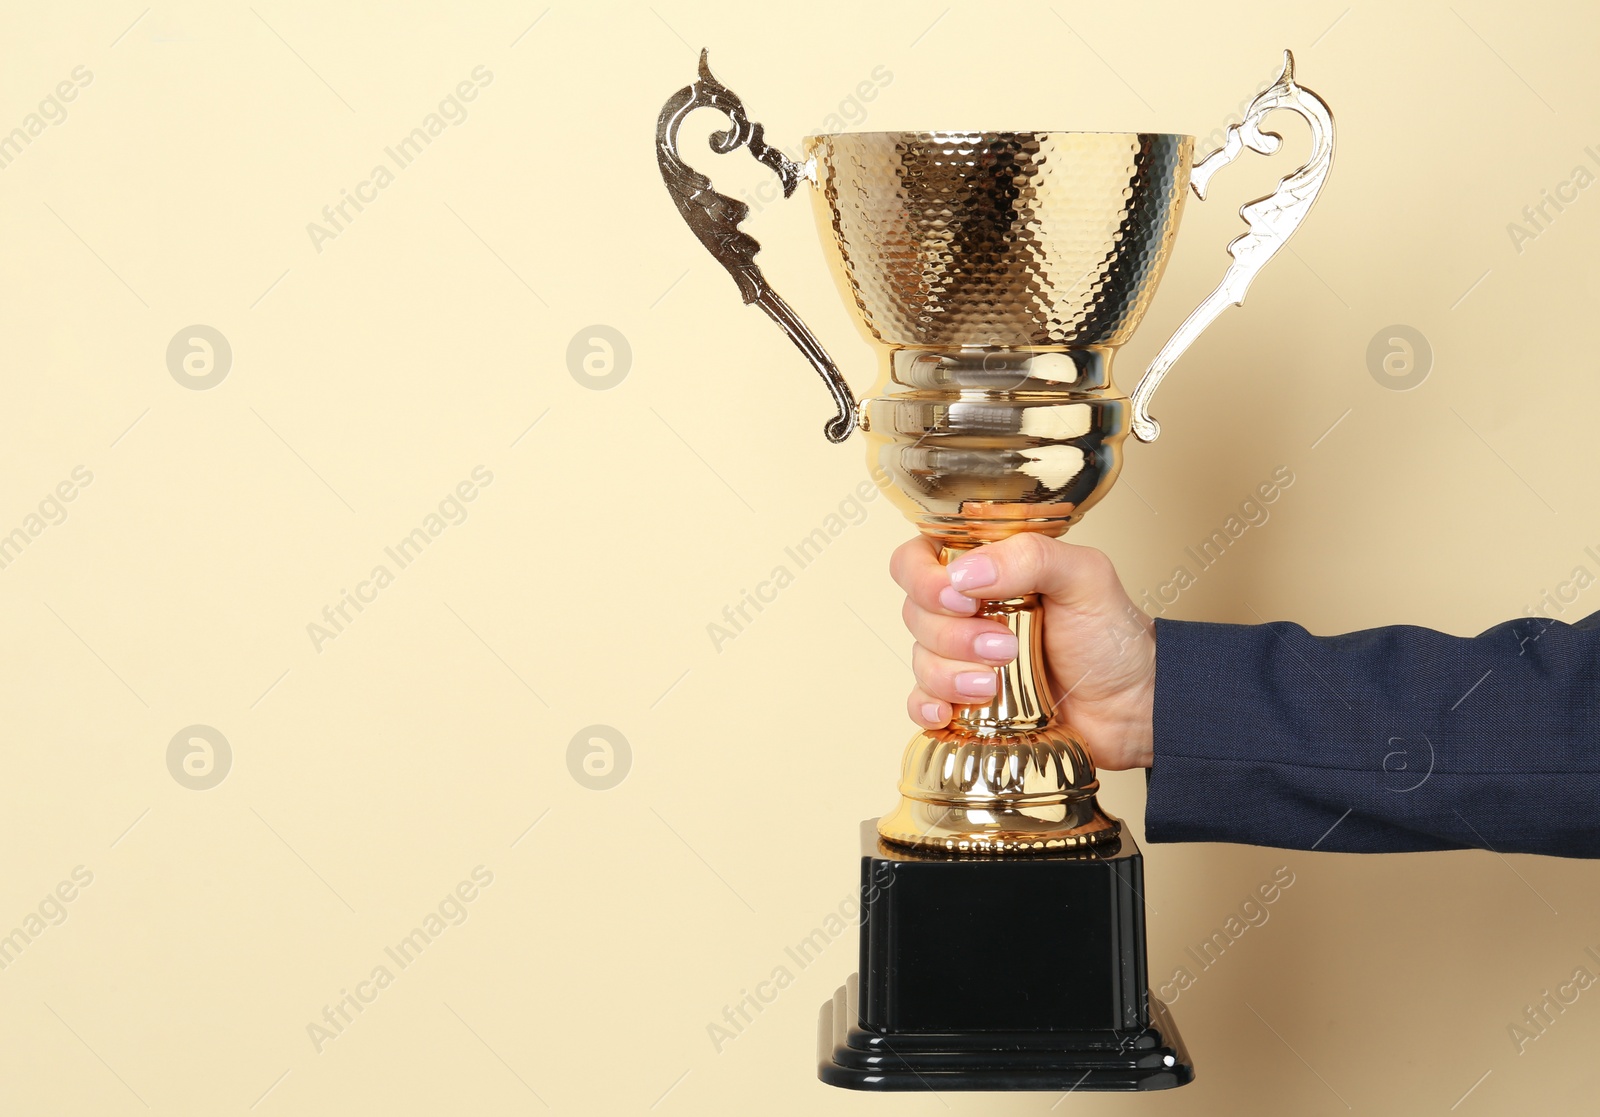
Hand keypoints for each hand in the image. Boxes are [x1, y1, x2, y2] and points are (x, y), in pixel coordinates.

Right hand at [889, 533, 1156, 770]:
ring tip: (995, 684)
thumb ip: (1029, 556)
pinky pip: (920, 702)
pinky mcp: (964, 704)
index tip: (962, 599)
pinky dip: (928, 706)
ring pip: (919, 660)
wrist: (1134, 707)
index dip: (924, 579)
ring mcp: (962, 659)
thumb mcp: (1085, 577)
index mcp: (987, 570)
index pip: (917, 559)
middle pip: (914, 613)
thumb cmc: (1113, 637)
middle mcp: (966, 612)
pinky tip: (951, 711)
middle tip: (1005, 647)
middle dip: (953, 635)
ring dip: (951, 675)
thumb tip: (963, 574)